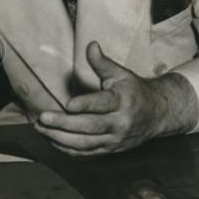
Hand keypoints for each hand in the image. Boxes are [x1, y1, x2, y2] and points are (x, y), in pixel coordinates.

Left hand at [34, 41, 195, 155]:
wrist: (158, 115)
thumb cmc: (134, 91)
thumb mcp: (121, 74)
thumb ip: (102, 62)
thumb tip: (90, 45)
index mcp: (123, 101)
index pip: (102, 104)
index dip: (85, 105)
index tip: (67, 104)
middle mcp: (120, 123)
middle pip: (90, 127)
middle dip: (64, 124)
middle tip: (43, 118)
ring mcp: (115, 139)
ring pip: (85, 144)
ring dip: (60, 138)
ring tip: (40, 128)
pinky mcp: (110, 150)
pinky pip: (86, 153)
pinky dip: (67, 148)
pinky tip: (51, 139)